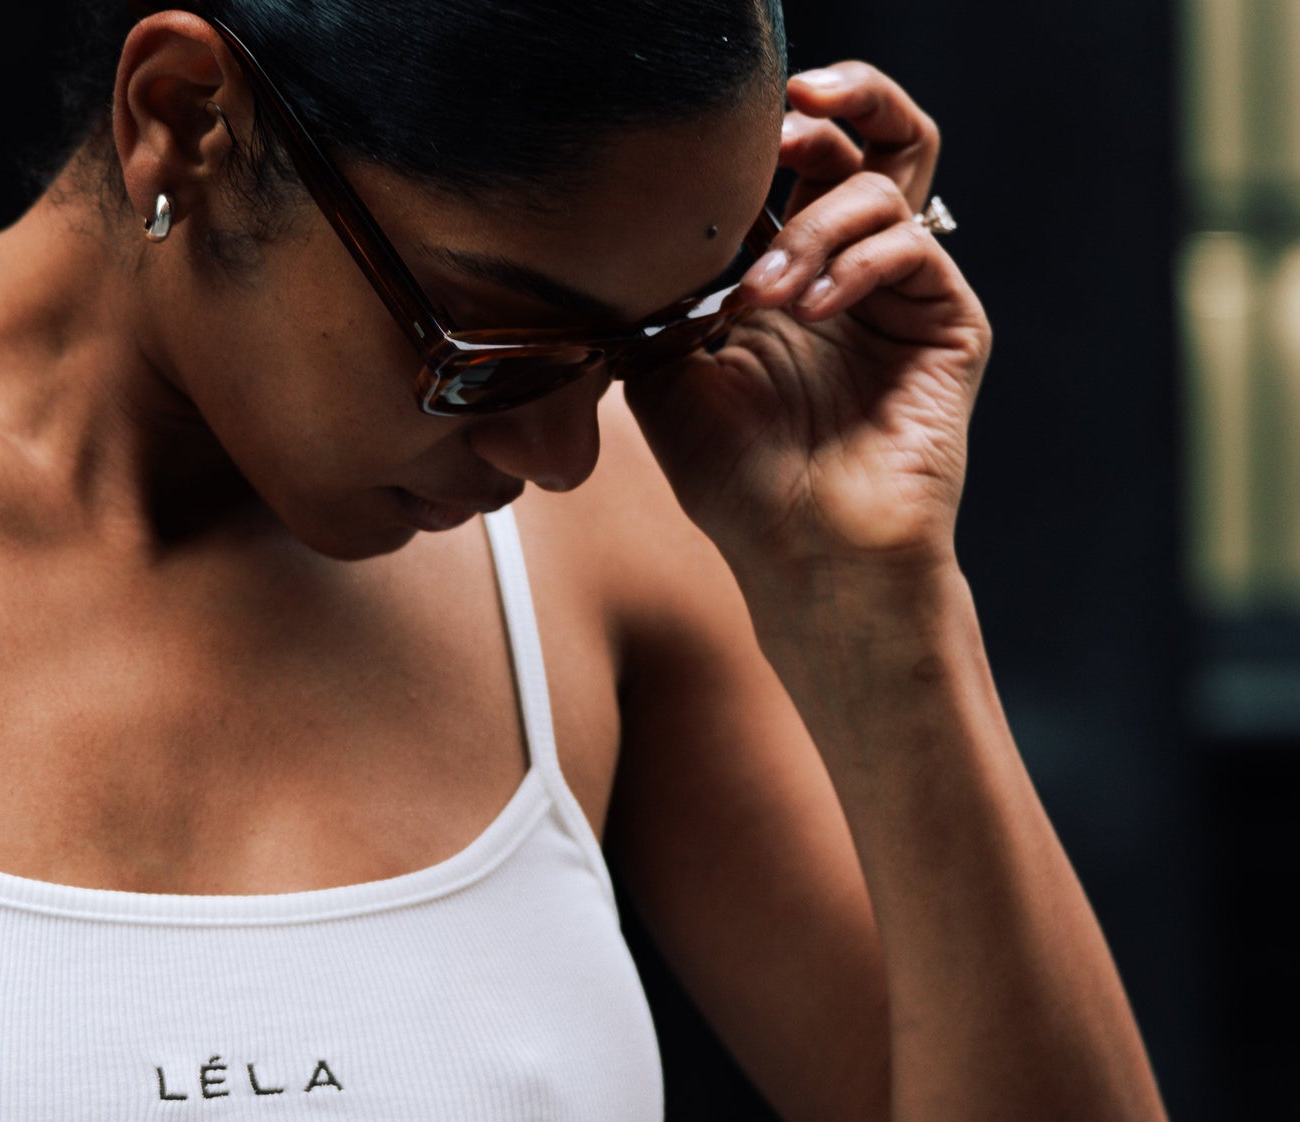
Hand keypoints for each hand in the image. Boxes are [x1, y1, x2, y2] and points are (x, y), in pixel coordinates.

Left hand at [621, 63, 990, 597]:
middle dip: (835, 104)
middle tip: (786, 118)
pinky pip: (912, 247)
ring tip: (762, 297)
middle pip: (872, 136)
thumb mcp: (662, 377)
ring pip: (888, 181)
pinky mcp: (949, 323)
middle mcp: (850, 270)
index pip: (795, 163)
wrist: (805, 559)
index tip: (720, 129)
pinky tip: (807, 311)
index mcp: (785, 271)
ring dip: (812, 226)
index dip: (771, 129)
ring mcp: (904, 293)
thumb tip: (628, 228)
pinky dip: (852, 264)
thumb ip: (656, 296)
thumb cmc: (736, 481)